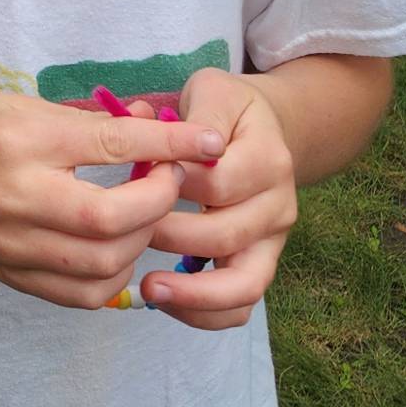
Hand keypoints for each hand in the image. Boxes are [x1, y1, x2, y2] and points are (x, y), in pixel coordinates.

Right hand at [0, 95, 227, 308]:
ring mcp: (14, 245)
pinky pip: (83, 294)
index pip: (111, 144)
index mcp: (22, 140)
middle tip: (170, 181)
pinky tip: (120, 249)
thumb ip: (93, 122)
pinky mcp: (16, 277)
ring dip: (141, 240)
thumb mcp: (27, 104)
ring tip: (145, 214)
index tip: (209, 142)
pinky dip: (115, 274)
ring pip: (104, 263)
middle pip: (111, 218)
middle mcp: (17, 196)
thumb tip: (157, 123)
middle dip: (158, 200)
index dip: (169, 143)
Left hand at [134, 70, 298, 328]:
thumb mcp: (214, 92)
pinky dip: (205, 313)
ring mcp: (273, 242)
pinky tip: (165, 301)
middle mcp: (279, 206)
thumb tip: (173, 147)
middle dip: (171, 236)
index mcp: (269, 159)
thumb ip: (198, 117)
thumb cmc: (226, 111)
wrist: (263, 131)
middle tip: (126, 233)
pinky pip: (240, 306)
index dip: (175, 183)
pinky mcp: (260, 265)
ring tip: (148, 289)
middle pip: (226, 236)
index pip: (220, 183)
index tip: (138, 177)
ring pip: (244, 286)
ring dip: (193, 293)